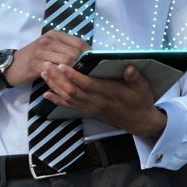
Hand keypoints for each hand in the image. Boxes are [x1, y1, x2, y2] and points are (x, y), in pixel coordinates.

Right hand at [3, 30, 89, 86]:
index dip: (89, 54)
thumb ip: (64, 48)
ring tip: (80, 79)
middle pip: (75, 52)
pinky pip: (55, 71)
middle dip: (84, 64)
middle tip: (89, 73)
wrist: (11, 65)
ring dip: (75, 71)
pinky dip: (63, 76)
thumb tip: (86, 55)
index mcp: (54, 34)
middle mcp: (48, 40)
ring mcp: (41, 52)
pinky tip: (67, 81)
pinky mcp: (36, 64)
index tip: (94, 63)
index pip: (78, 42)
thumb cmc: (33, 57)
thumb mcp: (49, 47)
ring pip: (67, 61)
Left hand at [40, 63, 167, 138]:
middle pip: (72, 91)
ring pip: (68, 98)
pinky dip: (57, 100)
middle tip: (46, 65)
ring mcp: (91, 108)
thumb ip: (135, 77)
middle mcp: (97, 102)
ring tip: (44, 73)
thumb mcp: (143, 87)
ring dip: (54, 86)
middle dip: (58, 78)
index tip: (62, 65)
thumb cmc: (141, 101)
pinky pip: (69, 106)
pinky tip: (46, 94)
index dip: (74, 75)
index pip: (88, 84)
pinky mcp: (88, 111)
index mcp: (109, 93)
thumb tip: (129, 67)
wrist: (139, 122)